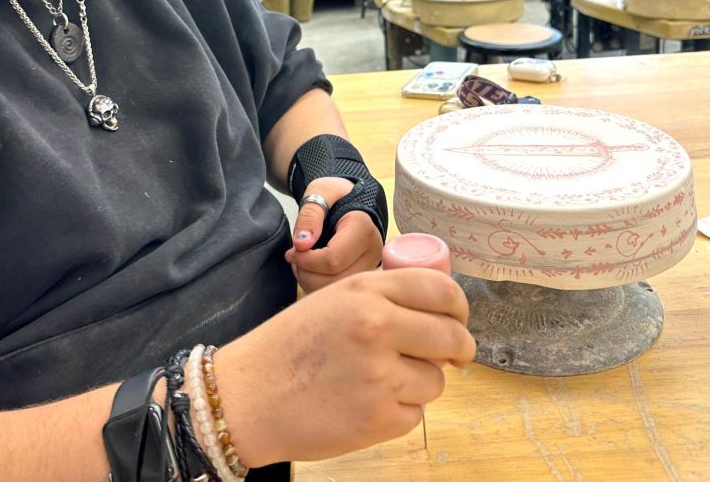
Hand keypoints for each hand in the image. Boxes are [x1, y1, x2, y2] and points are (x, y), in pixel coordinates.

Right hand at [212, 268, 475, 465]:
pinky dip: (398, 413)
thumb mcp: (333, 301)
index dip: (459, 307)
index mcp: (366, 292)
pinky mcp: (379, 418)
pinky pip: (415, 414)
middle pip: (452, 336)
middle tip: (455, 356)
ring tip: (380, 383)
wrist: (249, 396)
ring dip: (419, 384)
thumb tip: (438, 315)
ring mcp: (380, 375)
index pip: (441, 291)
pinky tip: (365, 406)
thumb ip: (381, 300)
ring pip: (436, 380)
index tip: (458, 320)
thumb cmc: (289, 347)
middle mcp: (377, 326)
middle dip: (460, 349)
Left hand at [285, 177, 382, 291]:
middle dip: (307, 273)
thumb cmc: (334, 195)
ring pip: (337, 290)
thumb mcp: (319, 192)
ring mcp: (371, 267)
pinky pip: (338, 291)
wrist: (350, 200)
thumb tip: (302, 244)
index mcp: (363, 228)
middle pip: (335, 280)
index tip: (293, 250)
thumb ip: (309, 215)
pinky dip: (318, 286)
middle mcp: (373, 252)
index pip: (333, 260)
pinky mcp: (363, 276)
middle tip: (295, 257)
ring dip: (310, 281)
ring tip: (302, 262)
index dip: (306, 260)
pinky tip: (312, 270)